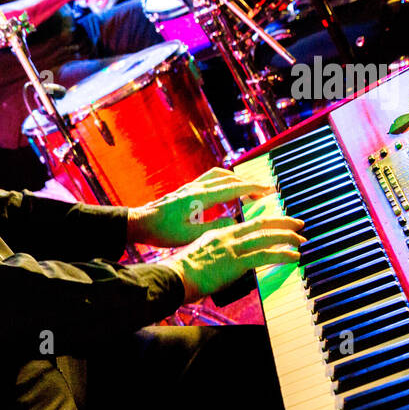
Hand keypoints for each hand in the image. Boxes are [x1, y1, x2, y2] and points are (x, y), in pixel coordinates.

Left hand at [126, 167, 274, 247]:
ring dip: (236, 179)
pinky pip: (210, 178)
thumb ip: (213, 229)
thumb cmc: (162, 231)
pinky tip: (227, 190)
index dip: (253, 188)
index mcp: (199, 197)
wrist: (140, 222)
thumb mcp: (190, 235)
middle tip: (264, 191)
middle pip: (228, 177)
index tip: (268, 191)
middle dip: (248, 182)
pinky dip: (224, 180)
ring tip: (248, 189)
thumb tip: (235, 223)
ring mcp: (190, 185)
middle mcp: (196, 187)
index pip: (232, 188)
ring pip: (218, 174)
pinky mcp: (185, 188)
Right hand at [163, 216, 305, 301]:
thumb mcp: (198, 257)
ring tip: (301, 240)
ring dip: (288, 237)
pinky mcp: (237, 262)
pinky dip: (283, 254)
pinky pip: (266, 255)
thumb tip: (223, 267)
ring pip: (267, 237)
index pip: (245, 224)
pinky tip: (294, 256)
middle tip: (298, 223)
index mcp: (217, 234)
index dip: (264, 221)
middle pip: (261, 224)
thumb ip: (214, 257)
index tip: (276, 223)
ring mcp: (233, 248)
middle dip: (282, 221)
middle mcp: (227, 236)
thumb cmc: (180, 273)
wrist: (174, 277)